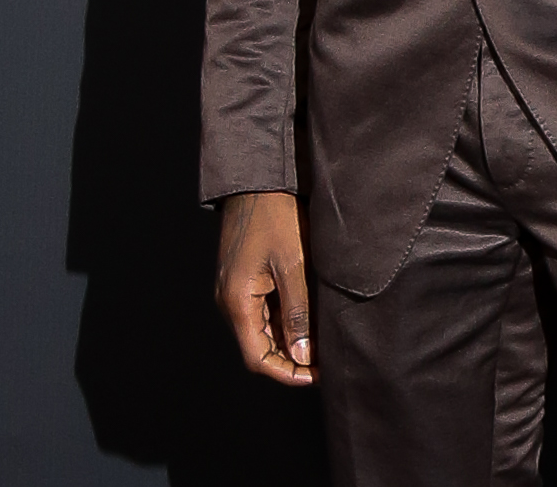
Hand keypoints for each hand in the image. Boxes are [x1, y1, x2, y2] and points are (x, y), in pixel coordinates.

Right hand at [215, 191, 313, 384]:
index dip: (287, 373)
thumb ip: (298, 313)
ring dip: (290, 340)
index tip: (317, 375)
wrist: (257, 180)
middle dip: (292, 359)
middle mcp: (230, 301)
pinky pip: (263, 310)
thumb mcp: (293, 265)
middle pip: (259, 348)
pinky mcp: (243, 279)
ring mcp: (235, 290)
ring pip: (263, 330)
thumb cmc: (275, 217)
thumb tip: (303, 355)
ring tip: (322, 340)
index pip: (258, 358)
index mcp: (237, 302)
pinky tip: (309, 316)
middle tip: (326, 361)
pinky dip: (285, 320)